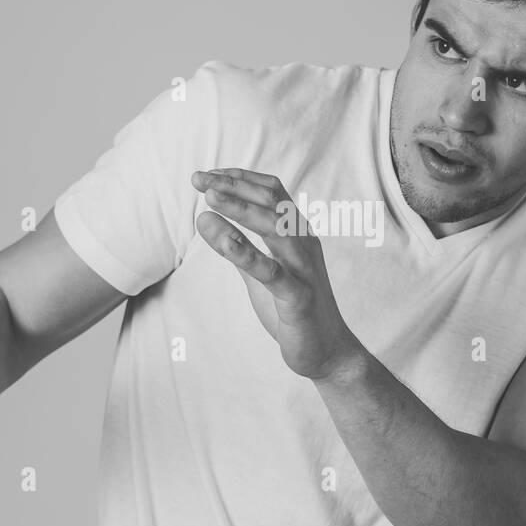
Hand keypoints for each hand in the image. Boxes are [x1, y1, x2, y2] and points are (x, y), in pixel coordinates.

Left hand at [190, 168, 363, 381]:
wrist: (327, 351)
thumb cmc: (292, 307)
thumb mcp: (259, 272)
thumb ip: (235, 247)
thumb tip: (203, 218)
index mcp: (298, 233)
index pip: (271, 191)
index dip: (239, 178)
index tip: (206, 175)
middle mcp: (304, 244)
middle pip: (271, 202)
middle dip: (233, 187)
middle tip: (198, 179)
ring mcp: (304, 269)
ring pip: (275, 228)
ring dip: (240, 209)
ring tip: (209, 199)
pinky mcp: (299, 298)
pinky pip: (273, 272)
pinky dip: (248, 253)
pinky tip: (225, 241)